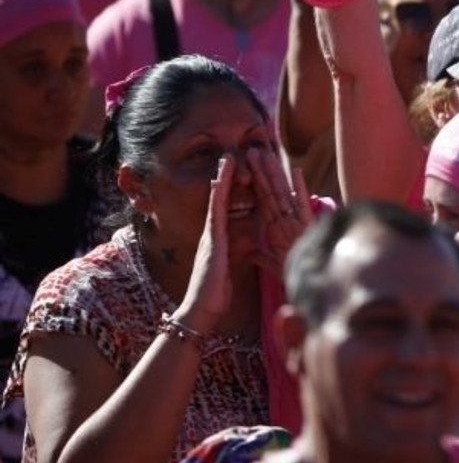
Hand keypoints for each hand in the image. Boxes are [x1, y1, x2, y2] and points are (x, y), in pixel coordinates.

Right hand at [175, 154, 237, 332]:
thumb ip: (241, 251)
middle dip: (227, 177)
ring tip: (228, 157)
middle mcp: (214, 232)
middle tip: (233, 153)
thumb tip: (253, 244)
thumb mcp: (234, 266)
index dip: (234, 188)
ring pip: (218, 201)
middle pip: (223, 199)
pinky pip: (216, 213)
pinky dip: (219, 196)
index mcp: (221, 238)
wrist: (202, 309)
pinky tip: (221, 181)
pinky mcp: (212, 241)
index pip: (229, 207)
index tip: (239, 169)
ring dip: (223, 179)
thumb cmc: (217, 291)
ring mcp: (211, 235)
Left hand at [246, 146, 311, 277]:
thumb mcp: (271, 264)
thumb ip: (261, 256)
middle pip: (271, 191)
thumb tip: (249, 253)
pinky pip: (302, 206)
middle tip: (252, 151)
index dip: (254, 183)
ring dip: (276, 173)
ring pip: (284, 193)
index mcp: (277, 227)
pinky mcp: (307, 227)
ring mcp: (297, 221)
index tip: (245, 166)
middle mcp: (287, 220)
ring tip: (266, 155)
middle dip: (261, 171)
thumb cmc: (293, 276)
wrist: (309, 288)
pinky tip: (296, 172)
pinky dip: (300, 189)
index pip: (263, 200)